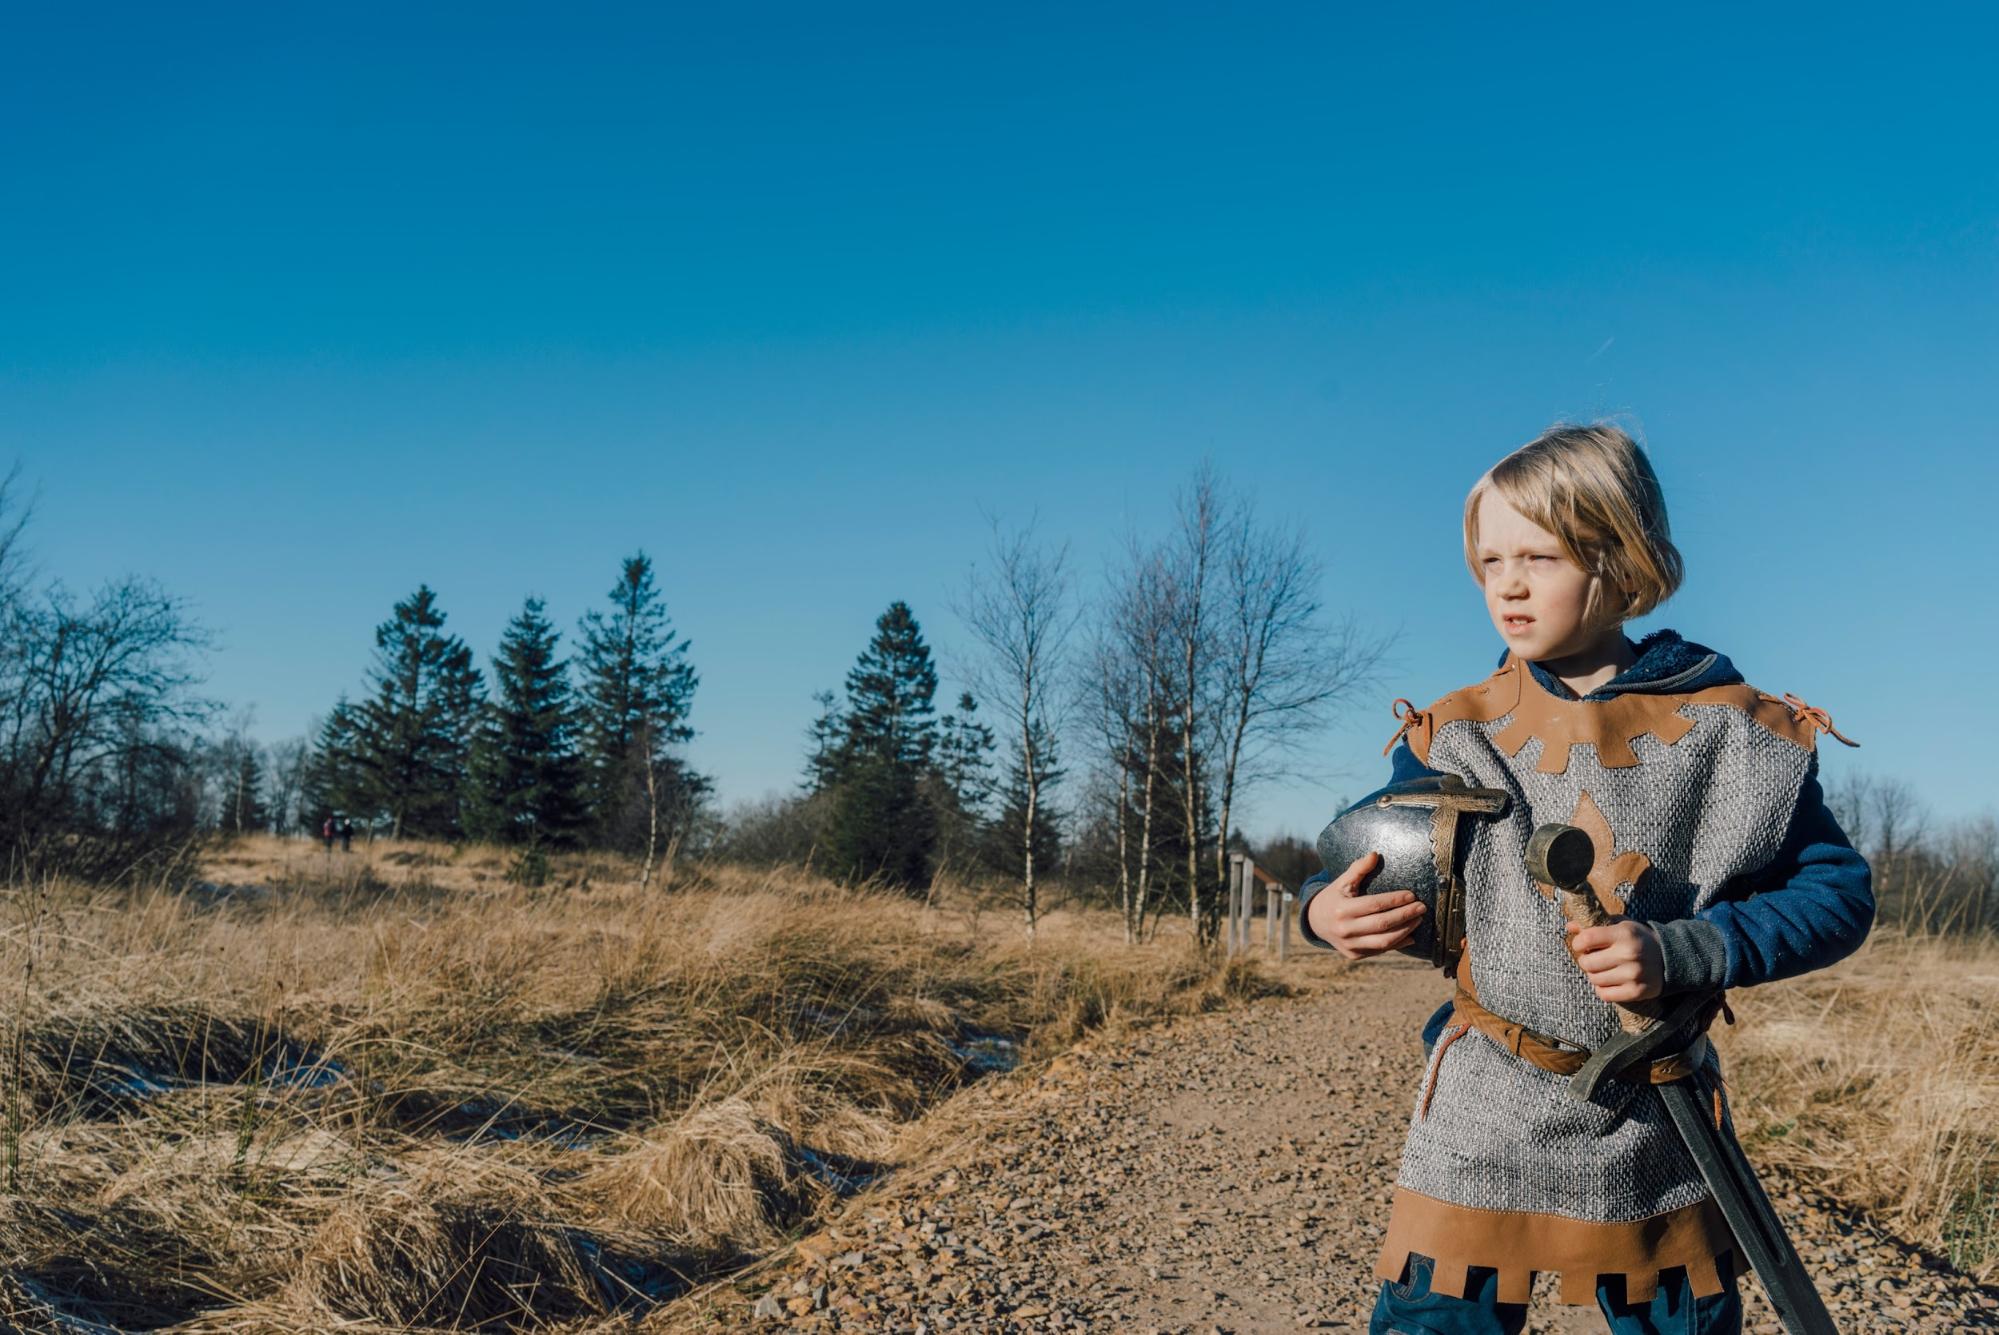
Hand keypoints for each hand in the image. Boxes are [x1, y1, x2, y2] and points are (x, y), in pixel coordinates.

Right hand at [1306, 852, 1425, 960]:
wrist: (1315, 921)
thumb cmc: (1333, 897)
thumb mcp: (1341, 881)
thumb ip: (1358, 868)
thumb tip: (1375, 854)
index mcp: (1341, 910)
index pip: (1374, 905)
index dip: (1394, 900)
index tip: (1411, 895)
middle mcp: (1345, 929)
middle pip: (1382, 924)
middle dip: (1405, 915)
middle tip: (1421, 907)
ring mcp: (1349, 945)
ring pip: (1384, 941)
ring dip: (1405, 931)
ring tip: (1418, 920)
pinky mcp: (1354, 955)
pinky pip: (1380, 951)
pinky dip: (1397, 944)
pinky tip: (1410, 935)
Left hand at [1565, 919, 1664, 1002]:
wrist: (1670, 958)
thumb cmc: (1638, 940)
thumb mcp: (1620, 926)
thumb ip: (1594, 925)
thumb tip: (1569, 927)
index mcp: (1624, 933)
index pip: (1587, 939)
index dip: (1578, 943)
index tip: (1582, 945)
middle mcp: (1629, 953)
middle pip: (1587, 963)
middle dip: (1586, 961)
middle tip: (1594, 959)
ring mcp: (1633, 974)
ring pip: (1594, 980)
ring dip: (1594, 975)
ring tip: (1604, 970)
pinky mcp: (1636, 992)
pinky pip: (1604, 995)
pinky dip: (1603, 990)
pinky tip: (1610, 982)